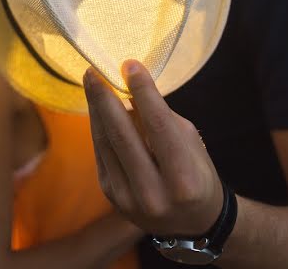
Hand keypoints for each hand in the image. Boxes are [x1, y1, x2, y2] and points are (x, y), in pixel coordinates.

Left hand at [83, 60, 223, 237]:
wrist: (193, 224)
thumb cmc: (197, 174)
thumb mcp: (190, 144)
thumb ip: (161, 119)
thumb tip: (130, 86)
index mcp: (184, 180)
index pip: (159, 127)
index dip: (143, 92)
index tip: (129, 64)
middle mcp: (154, 194)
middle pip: (122, 136)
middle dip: (105, 98)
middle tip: (94, 69)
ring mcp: (128, 199)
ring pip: (106, 144)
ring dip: (96, 108)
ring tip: (91, 81)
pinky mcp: (112, 196)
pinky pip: (101, 154)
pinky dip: (98, 127)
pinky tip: (96, 106)